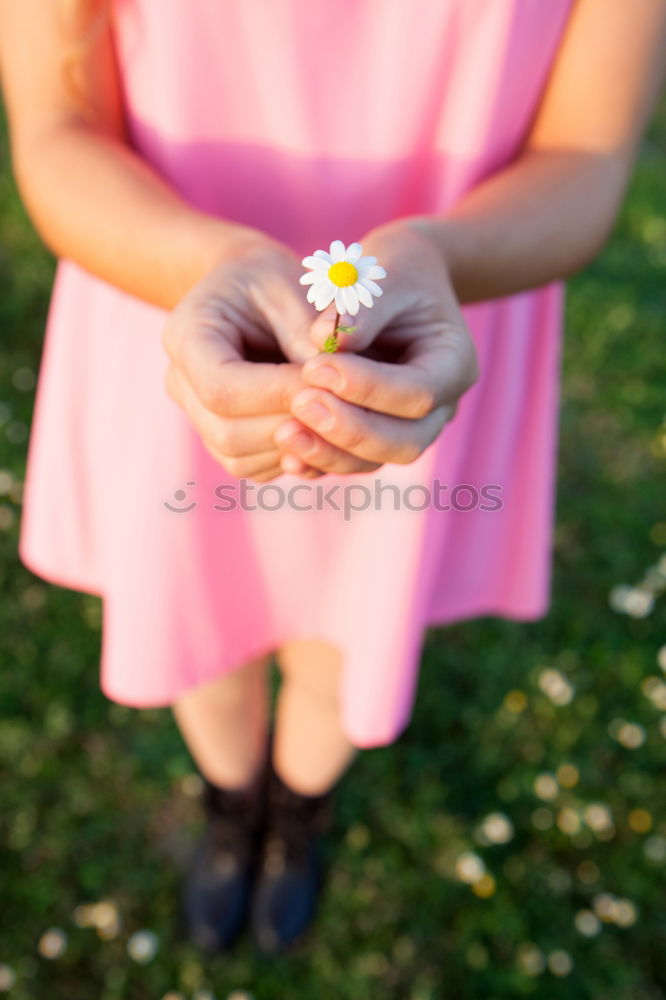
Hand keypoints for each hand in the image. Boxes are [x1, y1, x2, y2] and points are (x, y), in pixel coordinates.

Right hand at [161, 235, 326, 481]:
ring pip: (239, 457)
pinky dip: (293, 457)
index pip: (221, 387)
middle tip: (344, 409)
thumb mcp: (293, 286)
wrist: (253, 290)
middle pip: (226, 432)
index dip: (278, 394)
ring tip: (338, 419)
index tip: (330, 384)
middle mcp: (180, 382)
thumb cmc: (275, 280)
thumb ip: (310, 337)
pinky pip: (255, 467)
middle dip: (291, 425)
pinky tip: (325, 430)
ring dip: (296, 447)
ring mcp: (197, 416)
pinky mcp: (222, 439)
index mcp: (186, 334)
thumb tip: (335, 389)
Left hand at [273, 218, 479, 474]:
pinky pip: (352, 461)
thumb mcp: (384, 274)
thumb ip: (359, 308)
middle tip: (299, 404)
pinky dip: (320, 459)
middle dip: (351, 430)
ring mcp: (411, 427)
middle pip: (405, 441)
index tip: (314, 366)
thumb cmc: (394, 270)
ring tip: (283, 432)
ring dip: (329, 452)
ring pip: (377, 460)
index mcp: (454, 363)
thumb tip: (322, 340)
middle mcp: (442, 406)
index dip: (367, 386)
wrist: (399, 283)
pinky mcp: (379, 436)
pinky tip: (285, 451)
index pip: (417, 392)